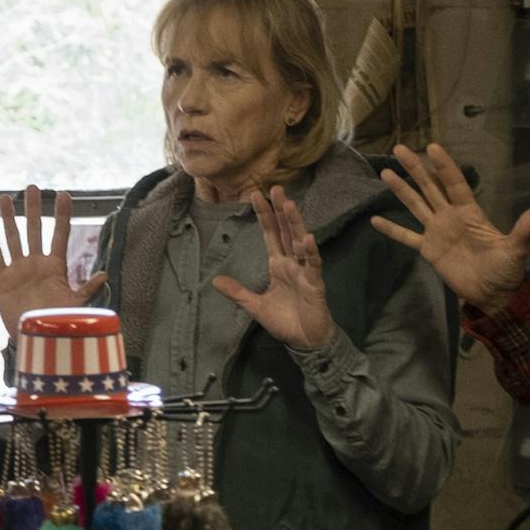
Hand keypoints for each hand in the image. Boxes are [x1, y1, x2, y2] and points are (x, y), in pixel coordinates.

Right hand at [0, 186, 106, 337]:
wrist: (33, 339)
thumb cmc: (56, 323)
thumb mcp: (74, 305)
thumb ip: (87, 289)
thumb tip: (104, 274)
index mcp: (55, 267)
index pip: (60, 234)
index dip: (62, 215)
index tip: (64, 194)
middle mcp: (37, 263)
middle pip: (35, 230)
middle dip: (34, 209)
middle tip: (33, 187)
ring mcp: (19, 269)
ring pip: (13, 238)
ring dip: (9, 218)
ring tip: (5, 198)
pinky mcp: (2, 279)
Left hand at [212, 186, 333, 349]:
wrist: (305, 341)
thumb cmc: (284, 321)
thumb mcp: (255, 306)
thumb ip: (238, 292)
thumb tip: (215, 281)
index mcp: (278, 264)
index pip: (271, 234)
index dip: (264, 215)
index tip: (255, 194)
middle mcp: (292, 263)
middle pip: (286, 231)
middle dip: (281, 210)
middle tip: (276, 188)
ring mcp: (305, 271)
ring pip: (300, 242)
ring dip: (295, 224)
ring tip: (289, 205)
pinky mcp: (315, 284)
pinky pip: (313, 265)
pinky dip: (311, 252)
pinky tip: (308, 238)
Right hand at [375, 143, 529, 316]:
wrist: (493, 295)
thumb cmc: (506, 270)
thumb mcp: (516, 249)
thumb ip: (524, 229)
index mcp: (469, 212)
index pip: (454, 183)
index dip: (444, 166)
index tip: (432, 147)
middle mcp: (450, 216)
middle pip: (430, 187)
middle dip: (415, 168)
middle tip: (400, 149)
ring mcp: (437, 232)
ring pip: (416, 205)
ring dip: (401, 190)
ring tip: (385, 172)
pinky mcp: (429, 250)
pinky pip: (407, 237)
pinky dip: (392, 229)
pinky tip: (375, 220)